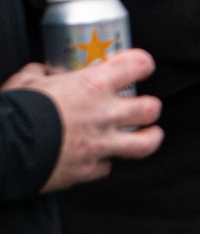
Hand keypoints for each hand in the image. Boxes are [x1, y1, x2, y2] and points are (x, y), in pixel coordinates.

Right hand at [1, 49, 162, 190]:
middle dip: (151, 108)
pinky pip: (107, 166)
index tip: (143, 67)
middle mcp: (104, 114)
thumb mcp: (27, 81)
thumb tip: (42, 71)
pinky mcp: (89, 169)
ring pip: (144, 143)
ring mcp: (100, 144)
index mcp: (93, 85)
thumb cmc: (16, 111)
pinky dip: (104, 162)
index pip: (137, 65)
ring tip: (150, 135)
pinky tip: (98, 157)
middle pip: (150, 109)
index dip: (143, 64)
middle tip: (145, 108)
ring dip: (150, 138)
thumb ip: (40, 73)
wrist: (6, 148)